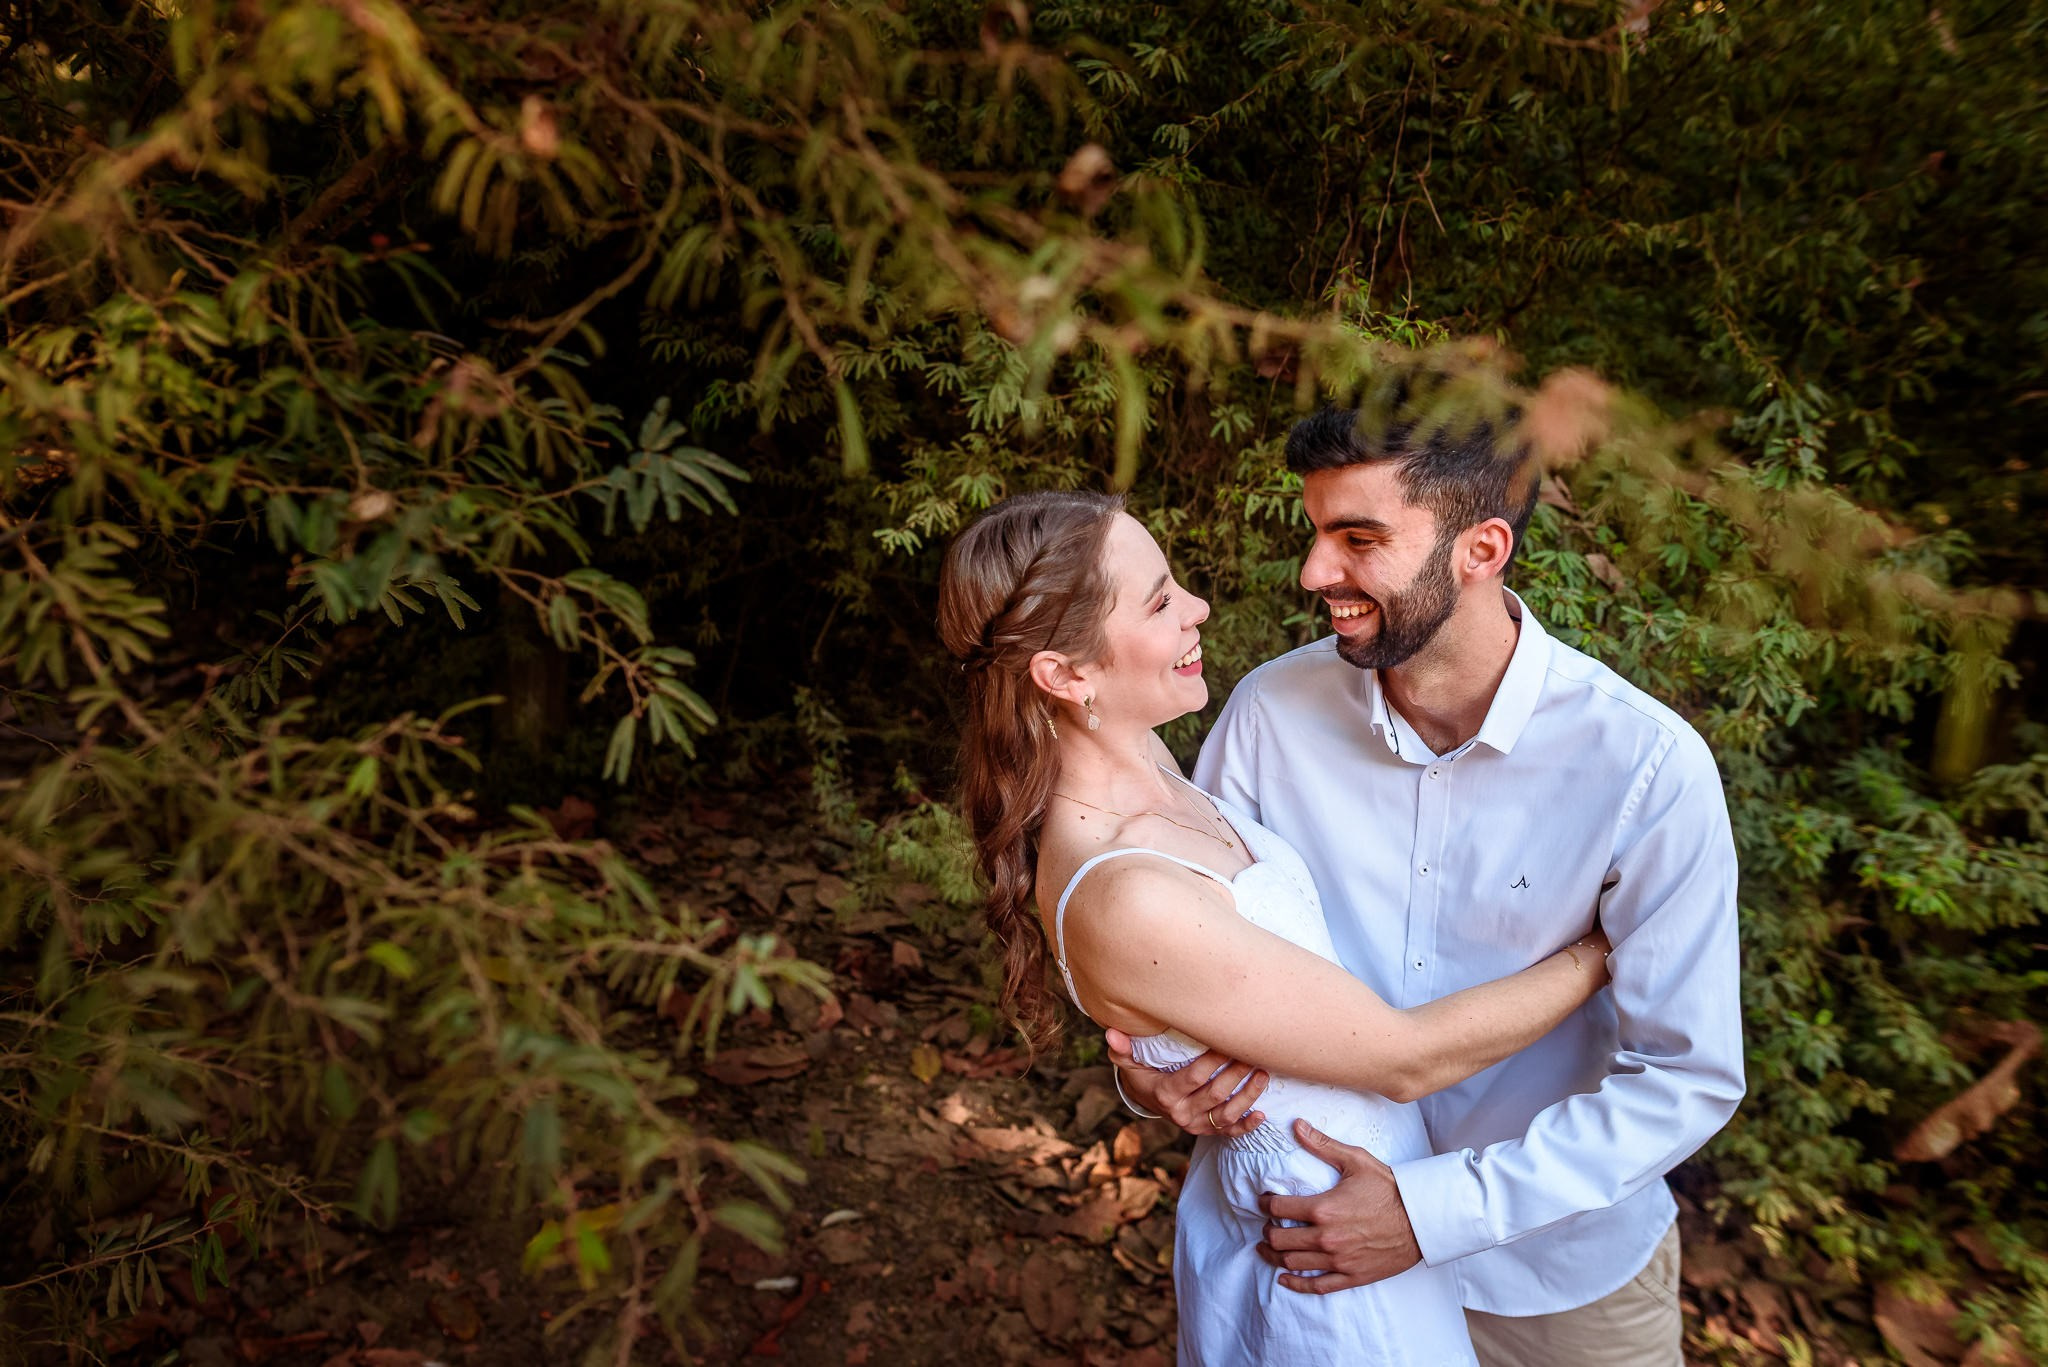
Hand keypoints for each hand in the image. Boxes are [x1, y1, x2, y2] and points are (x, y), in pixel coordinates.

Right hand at [1105, 1027, 1268, 1140]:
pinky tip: (1262, 1115)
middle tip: (1252, 1053)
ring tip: (1263, 1075)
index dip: (1213, 1061)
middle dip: (1236, 1073)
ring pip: (1227, 1114)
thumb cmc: (1142, 1074)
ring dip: (1248, 1096)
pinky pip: (1229, 1133)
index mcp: (1166, 1094)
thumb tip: (1111, 1033)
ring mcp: (1195, 1125)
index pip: (1194, 1077)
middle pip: (1216, 1094)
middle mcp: (1182, 1113)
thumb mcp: (1129, 1062)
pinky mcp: (1206, 1131)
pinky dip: (1246, 1126)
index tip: (1228, 1042)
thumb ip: (1122, 1049)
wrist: (1147, 1101)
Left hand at [1257, 1120, 1422, 1293]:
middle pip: (1279, 1240)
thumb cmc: (1390, 1189)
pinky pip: (1316, 1286)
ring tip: (1268, 1249)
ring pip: (1292, 1264)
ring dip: (1274, 1257)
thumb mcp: (1356, 1160)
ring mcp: (1338, 1260)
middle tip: (1268, 1226)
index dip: (1264, 1204)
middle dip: (1267, 1232)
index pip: (1278, 1209)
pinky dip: (1296, 1284)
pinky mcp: (1351, 1276)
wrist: (1422, 1219)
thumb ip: (1323, 1145)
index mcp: (1324, 1209)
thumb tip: (1297, 1125)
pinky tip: (1285, 1279)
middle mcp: (1326, 1238)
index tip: (1263, 1202)